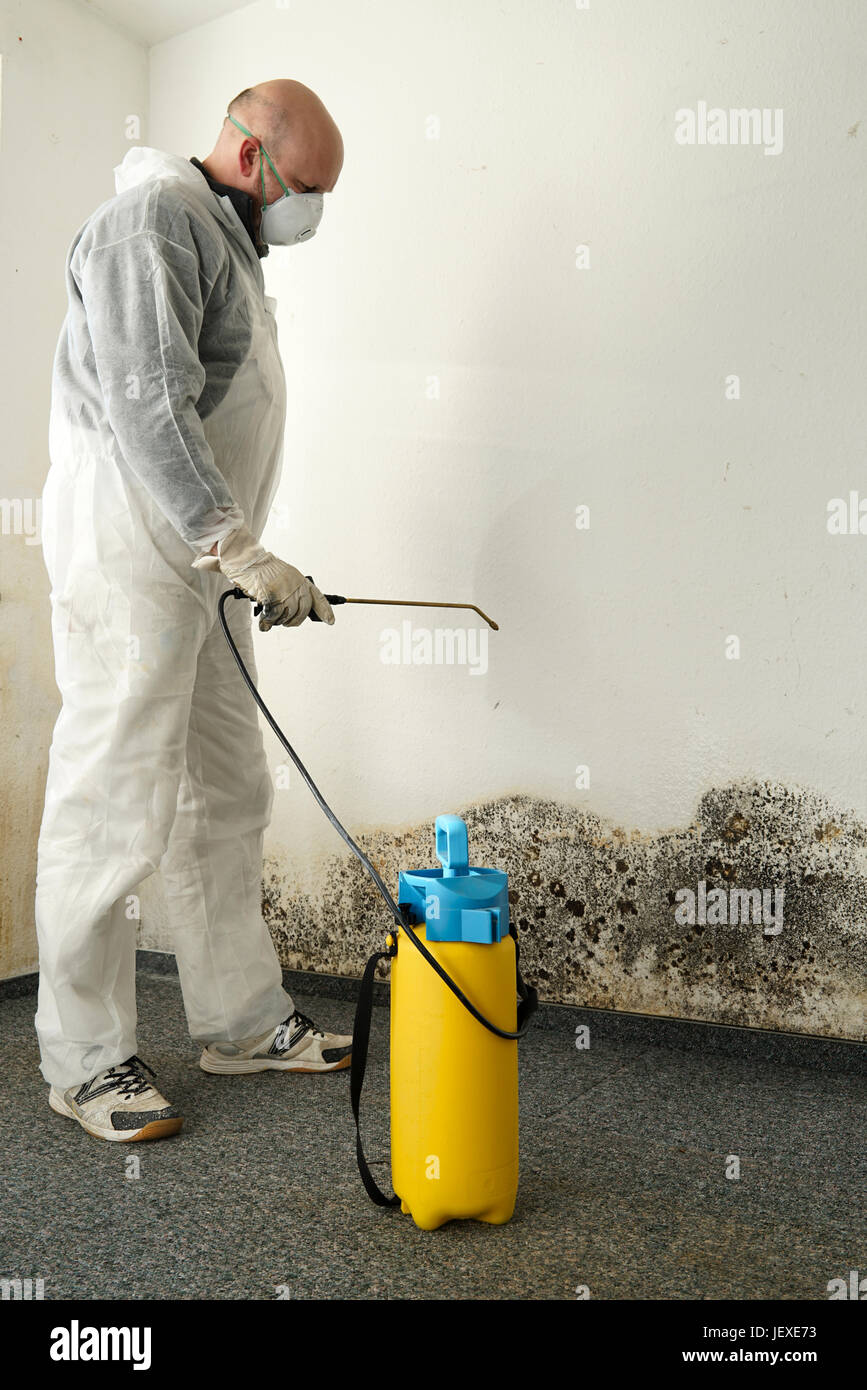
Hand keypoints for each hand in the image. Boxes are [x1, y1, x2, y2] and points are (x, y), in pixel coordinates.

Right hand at [193, 524, 334, 630]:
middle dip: (294, 620)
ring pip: (288, 616)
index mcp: (299, 578)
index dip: (325, 611)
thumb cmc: (260, 567)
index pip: (317, 596)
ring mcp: (284, 590)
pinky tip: (264, 623)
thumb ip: (290, 590)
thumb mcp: (281, 575)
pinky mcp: (272, 596)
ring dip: (279, 620)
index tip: (330, 621)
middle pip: (303, 611)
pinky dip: (268, 622)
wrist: (245, 558)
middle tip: (286, 622)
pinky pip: (274, 616)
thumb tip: (293, 608)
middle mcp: (295, 584)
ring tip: (270, 617)